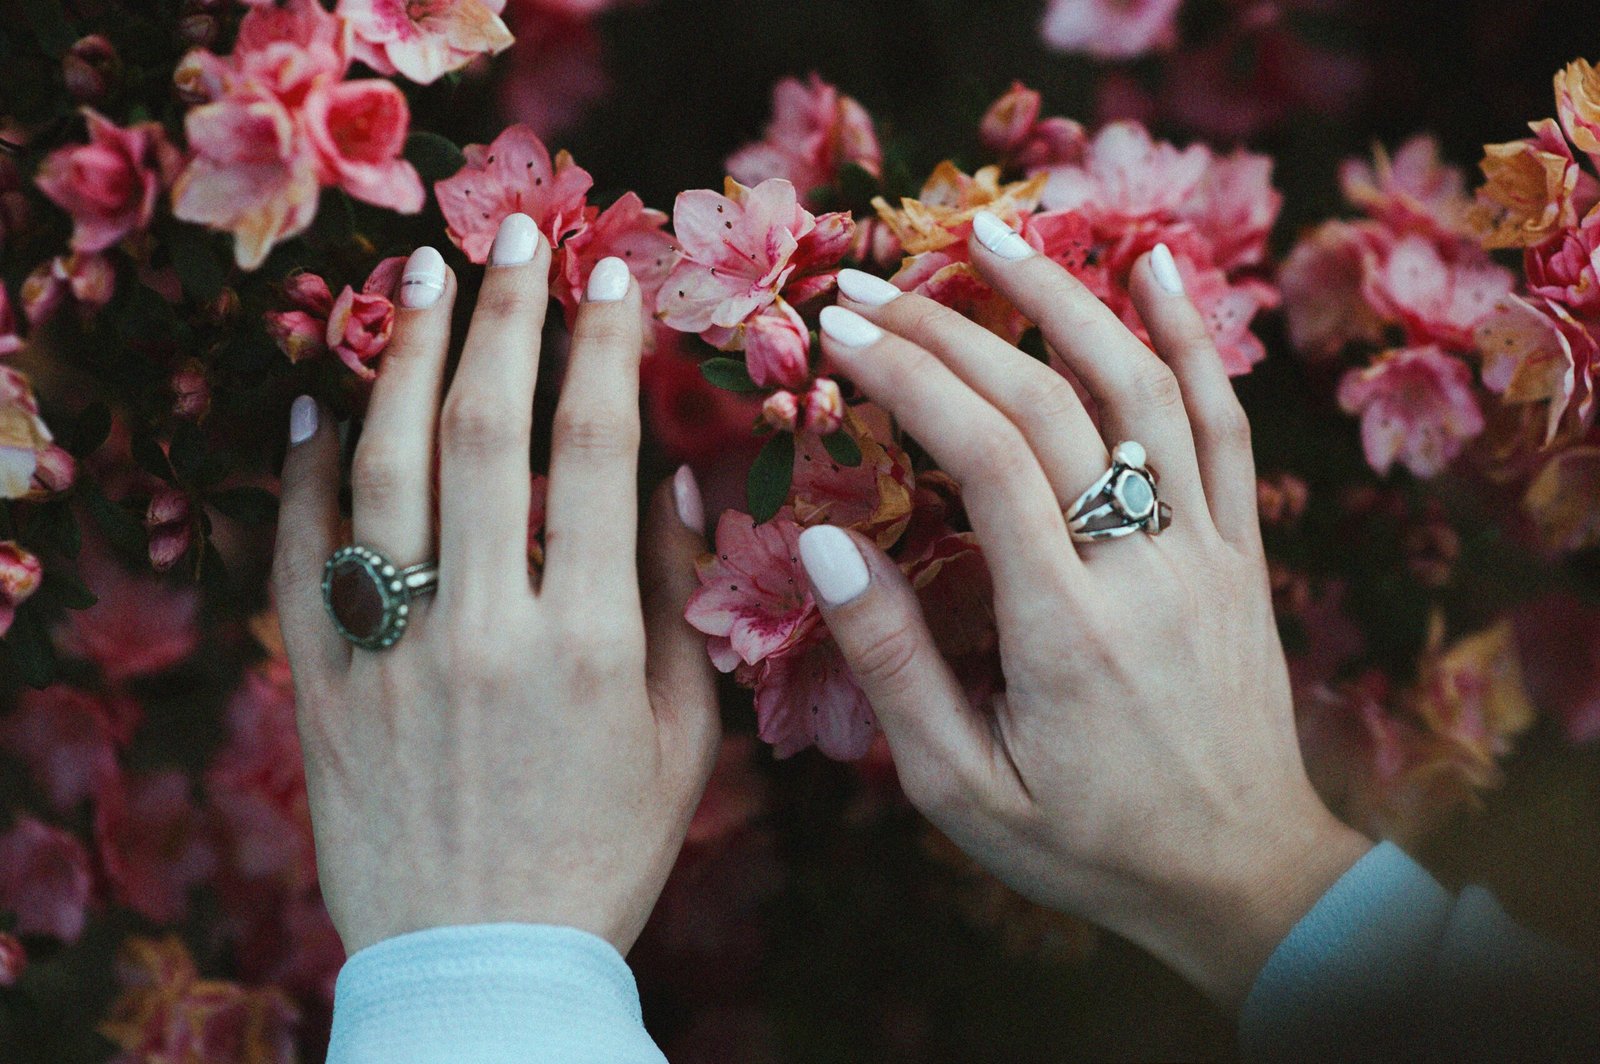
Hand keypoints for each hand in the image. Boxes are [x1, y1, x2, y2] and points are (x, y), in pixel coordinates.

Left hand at [271, 214, 720, 955]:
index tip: (612, 275)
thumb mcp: (681, 736)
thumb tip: (669, 475)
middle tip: (514, 231)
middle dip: (502, 315)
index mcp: (589, 639)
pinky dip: (301, 469)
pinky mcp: (319, 684)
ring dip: (402, 358)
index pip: (596, 450)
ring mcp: (389, 652)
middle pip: (482, 432)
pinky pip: (298, 555)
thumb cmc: (606, 849)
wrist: (482, 959)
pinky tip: (319, 398)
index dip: (604, 346)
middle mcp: (483, 628)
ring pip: (380, 471)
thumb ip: (676, 600)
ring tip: (418, 276)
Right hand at [806, 214, 1371, 1009]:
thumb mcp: (962, 789)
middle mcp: (1144, 568)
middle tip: (871, 289)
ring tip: (994, 233)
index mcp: (1065, 629)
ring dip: (1065, 298)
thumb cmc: (1089, 843)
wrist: (1242, 877)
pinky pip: (1225, 425)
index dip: (909, 375)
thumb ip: (893, 667)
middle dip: (951, 330)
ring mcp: (1206, 550)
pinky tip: (1154, 269)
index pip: (984, 457)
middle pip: (1048, 405)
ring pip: (1143, 389)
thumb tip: (827, 548)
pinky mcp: (1241, 551)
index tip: (841, 330)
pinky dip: (1192, 338)